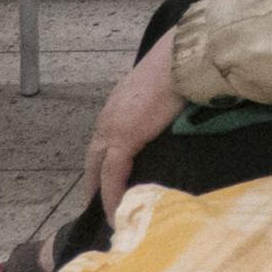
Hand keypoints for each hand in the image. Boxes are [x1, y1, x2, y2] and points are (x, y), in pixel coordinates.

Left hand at [88, 31, 181, 218]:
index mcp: (116, 106)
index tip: (106, 177)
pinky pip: (112, 176)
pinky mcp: (123, 140)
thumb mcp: (159, 88)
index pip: (104, 140)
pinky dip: (111, 195)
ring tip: (107, 212)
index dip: (103, 161)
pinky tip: (115, 211)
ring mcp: (112, 130)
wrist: (178, 59)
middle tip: (97, 203)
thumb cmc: (177, 67)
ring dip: (101, 192)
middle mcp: (108, 119)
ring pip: (99, 171)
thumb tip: (169, 113)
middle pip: (94, 159)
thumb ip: (157, 103)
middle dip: (94, 182)